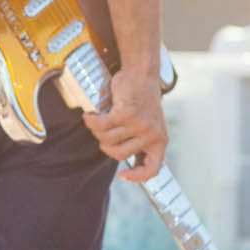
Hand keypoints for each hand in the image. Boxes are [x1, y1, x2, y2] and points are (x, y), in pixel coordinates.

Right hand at [83, 68, 167, 182]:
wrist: (142, 73)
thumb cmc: (141, 99)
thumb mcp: (149, 123)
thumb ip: (141, 141)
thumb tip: (133, 164)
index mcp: (160, 140)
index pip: (152, 169)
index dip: (137, 176)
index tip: (122, 175)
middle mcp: (151, 135)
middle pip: (118, 154)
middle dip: (105, 145)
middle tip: (103, 132)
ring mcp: (139, 124)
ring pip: (107, 139)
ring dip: (97, 130)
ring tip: (98, 119)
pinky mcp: (126, 113)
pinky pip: (101, 125)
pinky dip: (91, 120)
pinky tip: (90, 115)